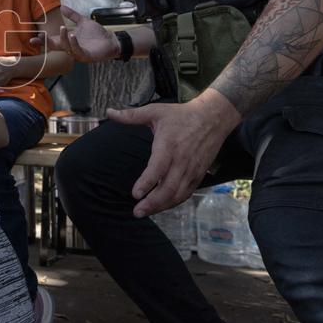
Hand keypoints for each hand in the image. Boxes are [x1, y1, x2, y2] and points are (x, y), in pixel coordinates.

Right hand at [32, 6, 118, 62]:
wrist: (111, 41)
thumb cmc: (97, 34)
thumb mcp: (82, 22)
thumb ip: (72, 16)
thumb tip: (61, 7)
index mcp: (67, 41)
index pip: (52, 41)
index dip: (42, 40)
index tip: (32, 37)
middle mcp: (70, 48)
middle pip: (55, 47)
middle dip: (47, 42)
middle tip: (40, 35)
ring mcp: (78, 53)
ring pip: (66, 48)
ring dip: (63, 39)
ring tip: (63, 28)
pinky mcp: (87, 56)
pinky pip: (78, 51)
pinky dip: (74, 43)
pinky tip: (72, 35)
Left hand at [107, 91, 239, 217]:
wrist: (213, 118)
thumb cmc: (181, 115)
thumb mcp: (155, 111)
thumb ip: (131, 115)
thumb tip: (109, 112)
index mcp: (169, 145)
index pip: (158, 168)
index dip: (147, 182)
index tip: (135, 194)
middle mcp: (182, 160)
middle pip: (169, 187)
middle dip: (153, 202)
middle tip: (137, 212)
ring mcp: (192, 169)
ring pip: (178, 193)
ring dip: (162, 205)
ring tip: (145, 211)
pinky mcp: (199, 174)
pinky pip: (186, 192)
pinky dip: (174, 202)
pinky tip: (161, 206)